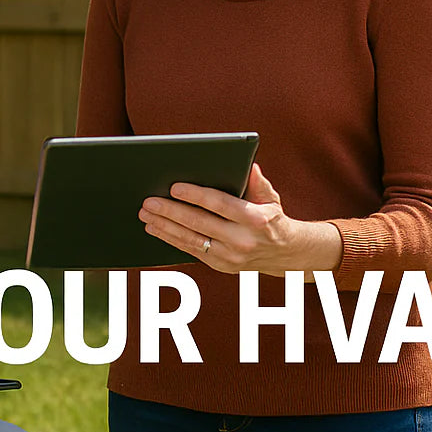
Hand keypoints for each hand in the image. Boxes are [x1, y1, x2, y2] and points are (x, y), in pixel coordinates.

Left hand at [137, 163, 339, 276]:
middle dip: (170, 211)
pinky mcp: (221, 266)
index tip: (174, 187)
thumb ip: (258, 181)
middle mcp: (241, 240)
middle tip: (149, 201)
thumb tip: (249, 165)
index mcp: (254, 218)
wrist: (285, 254)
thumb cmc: (272, 218)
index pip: (219, 204)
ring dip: (164, 227)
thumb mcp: (271, 198)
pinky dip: (171, 239)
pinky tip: (156, 228)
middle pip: (199, 223)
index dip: (195, 195)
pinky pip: (191, 251)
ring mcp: (230, 256)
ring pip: (191, 240)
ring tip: (146, 215)